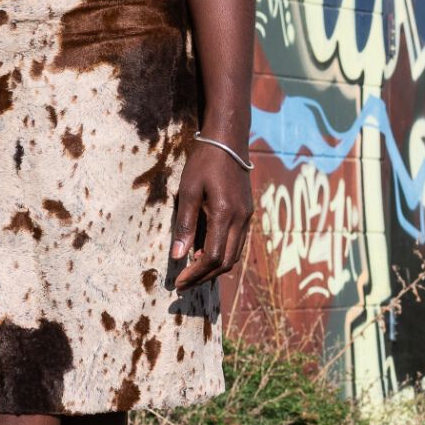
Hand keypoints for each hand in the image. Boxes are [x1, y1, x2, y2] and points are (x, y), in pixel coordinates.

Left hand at [168, 134, 254, 289]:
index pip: (213, 257)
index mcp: (225, 214)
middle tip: (183, 284)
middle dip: (204, 277)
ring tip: (191, 272)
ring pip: (235, 255)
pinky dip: (222, 254)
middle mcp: (241, 219)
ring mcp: (247, 217)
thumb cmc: (204, 162)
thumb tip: (178, 256)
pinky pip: (237, 243)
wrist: (228, 141)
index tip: (178, 282)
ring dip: (214, 268)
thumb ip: (185, 225)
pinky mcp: (247, 213)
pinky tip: (204, 252)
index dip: (196, 274)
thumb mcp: (188, 191)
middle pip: (227, 262)